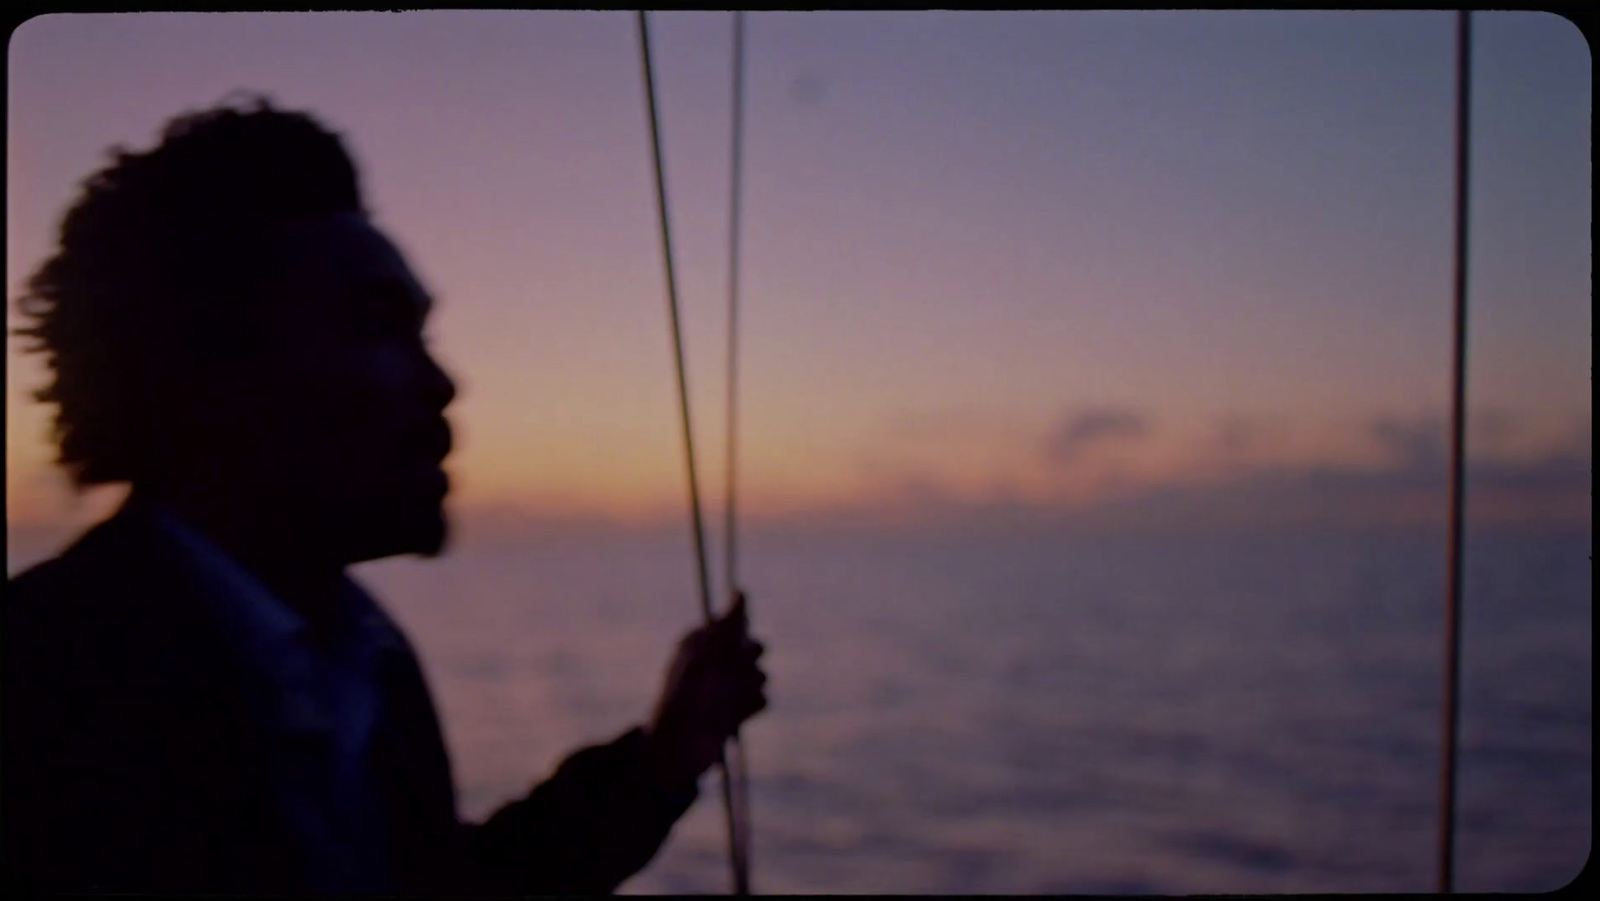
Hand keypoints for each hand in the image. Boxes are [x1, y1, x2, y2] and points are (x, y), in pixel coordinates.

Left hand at [643, 591, 767, 787]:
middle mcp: (717, 663)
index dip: (737, 633)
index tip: (729, 642)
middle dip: (748, 656)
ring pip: (761, 674)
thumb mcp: (704, 654)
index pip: (735, 624)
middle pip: (753, 647)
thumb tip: (741, 590)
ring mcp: (729, 688)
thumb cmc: (684, 694)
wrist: (677, 747)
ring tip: (727, 699)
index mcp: (702, 643)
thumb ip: (727, 624)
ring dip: (748, 684)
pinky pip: (763, 699)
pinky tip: (732, 716)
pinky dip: (751, 706)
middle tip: (731, 668)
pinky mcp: (739, 712)